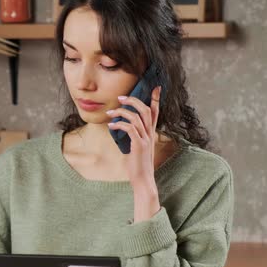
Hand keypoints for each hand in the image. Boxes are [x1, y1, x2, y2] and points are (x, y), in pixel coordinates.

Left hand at [107, 86, 161, 221]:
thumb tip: (121, 126)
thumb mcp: (136, 147)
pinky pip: (130, 129)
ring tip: (110, 112)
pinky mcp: (139, 145)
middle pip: (146, 110)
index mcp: (151, 133)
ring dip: (122, 112)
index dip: (155, 99)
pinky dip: (120, 125)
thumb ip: (133, 135)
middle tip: (120, 98)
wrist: (142, 180)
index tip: (155, 86)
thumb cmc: (137, 164)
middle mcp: (150, 134)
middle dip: (134, 100)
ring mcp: (146, 139)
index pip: (156, 112)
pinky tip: (111, 126)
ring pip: (137, 118)